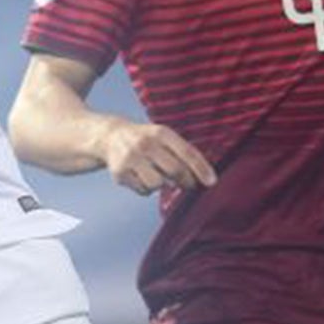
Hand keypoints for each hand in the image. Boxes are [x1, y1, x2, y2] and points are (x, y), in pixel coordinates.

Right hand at [98, 120, 215, 194]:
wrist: (111, 137)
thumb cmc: (146, 140)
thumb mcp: (163, 136)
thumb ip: (182, 152)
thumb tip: (204, 177)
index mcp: (161, 133)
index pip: (187, 152)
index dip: (201, 169)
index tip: (211, 182)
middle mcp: (145, 144)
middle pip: (175, 171)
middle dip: (186, 181)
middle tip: (190, 185)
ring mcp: (131, 158)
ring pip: (157, 184)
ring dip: (162, 185)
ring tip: (158, 176)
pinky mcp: (120, 173)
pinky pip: (143, 190)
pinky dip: (147, 189)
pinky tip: (143, 178)